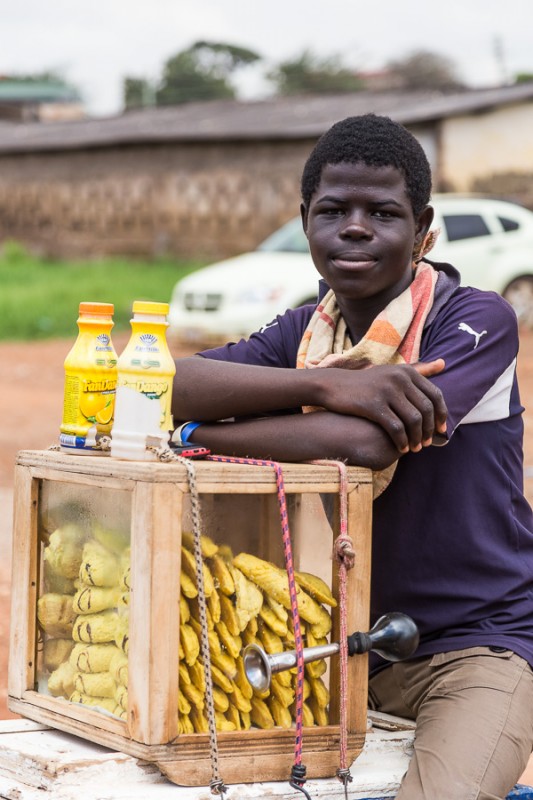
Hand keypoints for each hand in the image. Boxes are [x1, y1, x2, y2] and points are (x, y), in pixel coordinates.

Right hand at [315, 359, 446, 453]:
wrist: (333, 386)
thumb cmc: (366, 382)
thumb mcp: (392, 371)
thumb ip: (418, 369)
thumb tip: (443, 363)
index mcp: (407, 371)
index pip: (435, 395)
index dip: (441, 415)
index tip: (441, 431)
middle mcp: (399, 378)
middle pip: (425, 409)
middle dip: (429, 430)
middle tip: (427, 444)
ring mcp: (386, 391)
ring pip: (413, 420)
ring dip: (417, 438)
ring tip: (415, 449)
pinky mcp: (373, 405)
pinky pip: (396, 428)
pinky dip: (402, 441)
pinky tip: (401, 448)